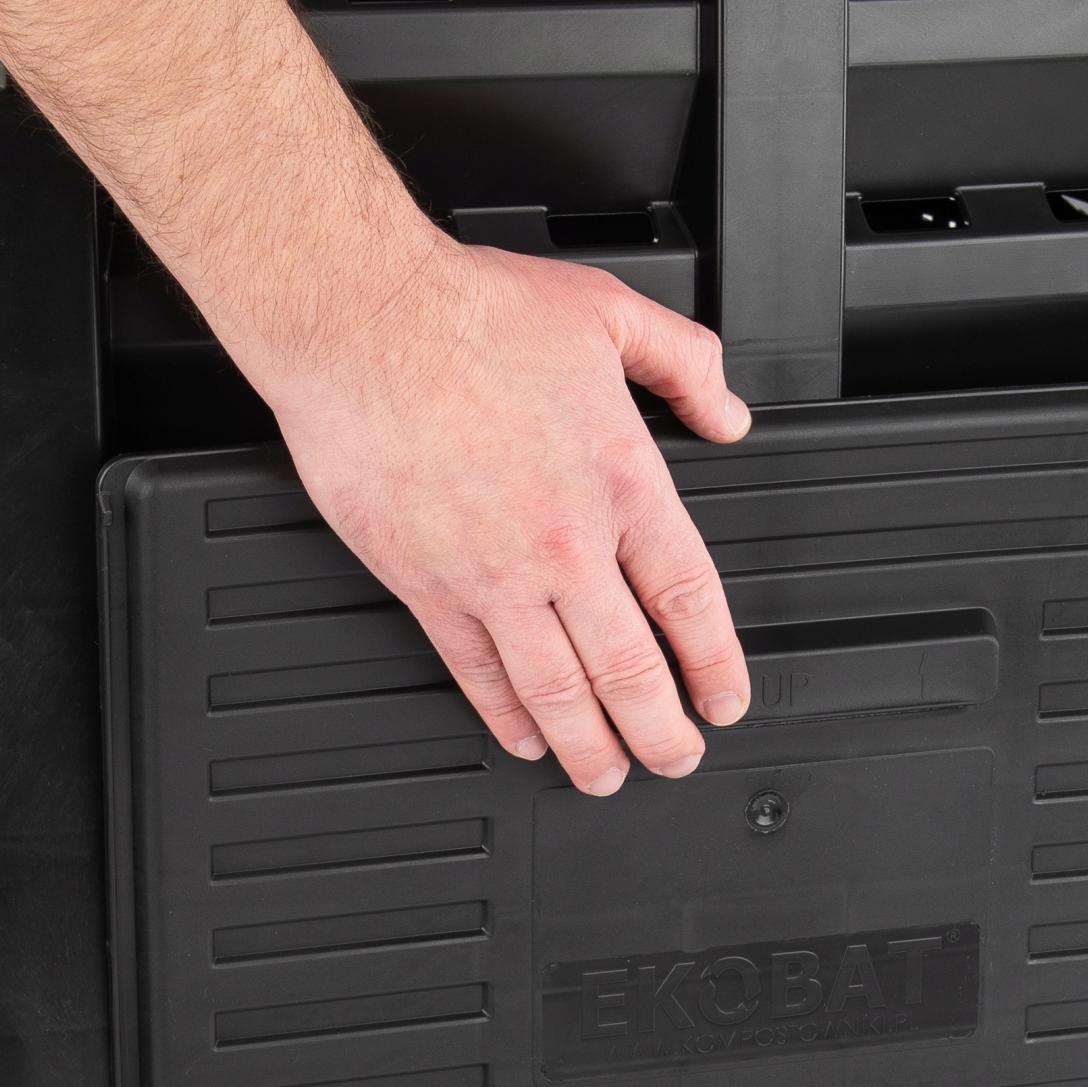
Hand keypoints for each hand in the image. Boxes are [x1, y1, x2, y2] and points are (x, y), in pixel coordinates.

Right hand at [265, 227, 752, 794]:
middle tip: (676, 758)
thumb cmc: (469, 310)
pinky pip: (476, 671)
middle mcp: (563, 542)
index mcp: (620, 479)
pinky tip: (523, 736)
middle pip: (630, 667)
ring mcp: (493, 573)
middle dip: (662, 731)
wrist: (362, 323)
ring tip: (606, 775)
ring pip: (556, 689)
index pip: (688, 598)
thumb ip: (683, 362)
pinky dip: (504, 714)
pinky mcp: (425, 585)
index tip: (724, 698)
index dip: (714, 662)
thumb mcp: (608, 313)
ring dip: (589, 746)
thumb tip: (726, 410)